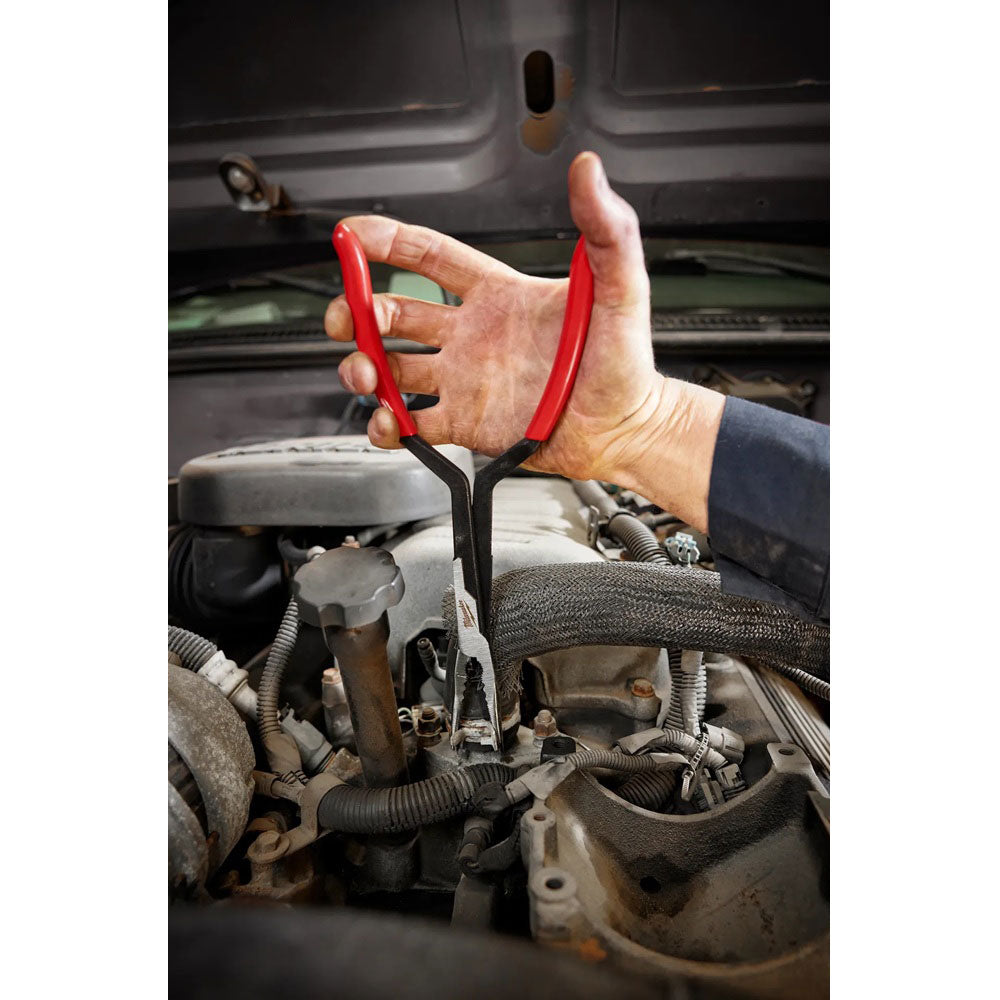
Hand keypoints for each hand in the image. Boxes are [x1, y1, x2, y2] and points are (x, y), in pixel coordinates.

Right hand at [325, 152, 723, 530]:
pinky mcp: (466, 423)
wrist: (627, 428)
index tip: (351, 236)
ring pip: (393, 370)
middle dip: (359, 312)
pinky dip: (388, 426)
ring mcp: (465, 381)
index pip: (429, 257)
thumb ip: (605, 229)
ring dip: (365, 368)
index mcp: (498, 296)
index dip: (386, 242)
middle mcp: (473, 336)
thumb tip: (590, 171)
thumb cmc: (626, 360)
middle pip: (395, 314)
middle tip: (347, 320)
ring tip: (365, 375)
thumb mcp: (619, 288)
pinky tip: (388, 423)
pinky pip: (413, 424)